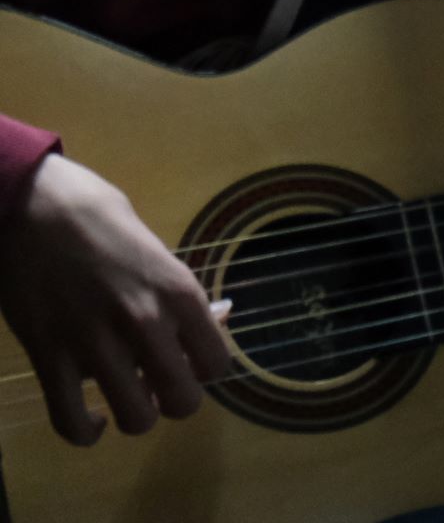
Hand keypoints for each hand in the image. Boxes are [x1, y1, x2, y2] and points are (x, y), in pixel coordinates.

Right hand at [0, 153, 230, 444]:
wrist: (30, 205)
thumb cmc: (99, 218)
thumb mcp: (157, 249)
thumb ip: (182, 293)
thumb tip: (218, 319)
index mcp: (178, 290)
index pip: (218, 362)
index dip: (205, 369)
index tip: (189, 360)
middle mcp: (144, 322)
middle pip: (184, 402)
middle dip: (175, 401)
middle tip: (160, 384)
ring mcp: (94, 344)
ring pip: (135, 420)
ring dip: (134, 416)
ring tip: (127, 398)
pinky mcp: (48, 357)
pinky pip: (71, 421)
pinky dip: (85, 432)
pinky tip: (93, 420)